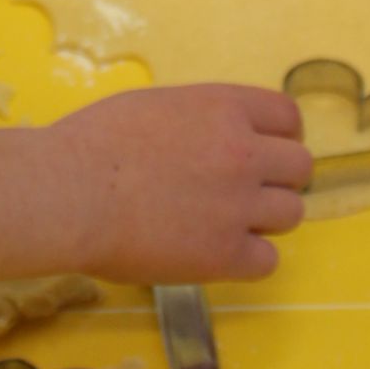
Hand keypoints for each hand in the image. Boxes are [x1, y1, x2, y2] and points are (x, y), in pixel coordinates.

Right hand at [51, 83, 312, 282]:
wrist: (70, 192)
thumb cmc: (94, 142)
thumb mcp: (155, 107)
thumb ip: (198, 122)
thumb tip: (208, 141)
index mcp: (224, 108)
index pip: (288, 117)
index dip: (279, 136)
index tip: (263, 150)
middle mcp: (243, 152)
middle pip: (300, 167)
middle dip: (276, 178)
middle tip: (244, 191)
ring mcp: (238, 205)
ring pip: (291, 214)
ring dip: (264, 219)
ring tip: (225, 224)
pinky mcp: (225, 255)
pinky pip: (267, 261)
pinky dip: (247, 259)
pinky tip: (216, 254)